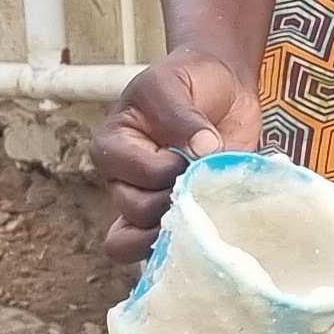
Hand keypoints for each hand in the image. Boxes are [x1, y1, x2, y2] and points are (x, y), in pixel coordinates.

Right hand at [92, 50, 259, 263]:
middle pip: (137, 212)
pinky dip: (187, 252)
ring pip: (145, 241)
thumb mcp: (173, 83)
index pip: (131, 175)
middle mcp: (126, 180)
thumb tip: (204, 149)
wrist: (220, 85)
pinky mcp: (181, 216)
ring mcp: (152, 202)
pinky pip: (168, 252)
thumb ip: (182, 115)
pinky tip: (213, 239)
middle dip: (175, 200)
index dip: (165, 169)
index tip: (190, 153)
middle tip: (204, 183)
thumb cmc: (187, 80)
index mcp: (114, 146)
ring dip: (180, 231)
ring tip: (209, 212)